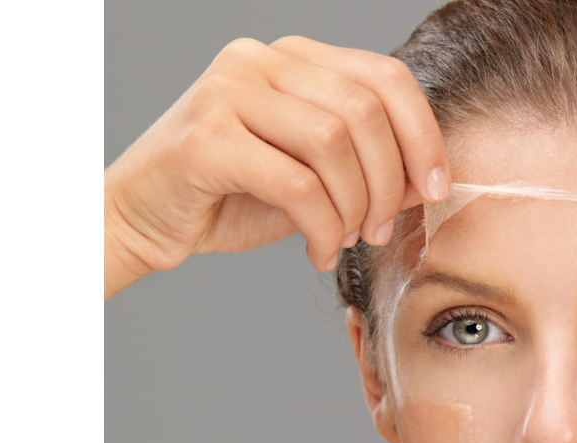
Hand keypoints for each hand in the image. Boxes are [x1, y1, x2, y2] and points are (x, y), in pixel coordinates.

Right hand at [104, 35, 450, 294]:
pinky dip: (320, 226)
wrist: (141, 219)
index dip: (423, 134)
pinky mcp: (204, 137)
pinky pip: (294, 182)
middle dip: (388, 181)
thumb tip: (430, 180)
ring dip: (354, 206)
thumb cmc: (227, 197)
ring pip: (332, 142)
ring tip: (345, 239)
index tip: (435, 188)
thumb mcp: (312, 179)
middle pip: (363, 109)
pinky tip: (316, 251)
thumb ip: (366, 168)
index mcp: (291, 58)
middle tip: (379, 230)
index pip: (382, 76)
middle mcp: (259, 61)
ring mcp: (226, 92)